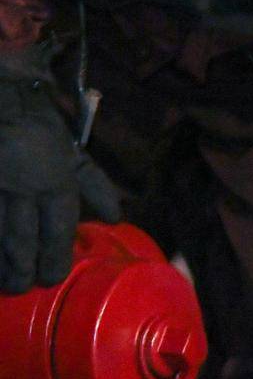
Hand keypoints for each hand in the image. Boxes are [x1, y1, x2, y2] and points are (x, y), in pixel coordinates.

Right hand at [0, 49, 120, 294]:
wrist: (2, 90)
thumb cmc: (38, 122)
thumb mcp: (71, 150)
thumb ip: (93, 185)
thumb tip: (115, 218)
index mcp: (52, 176)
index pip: (57, 226)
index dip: (55, 256)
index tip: (52, 277)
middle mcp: (21, 184)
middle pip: (20, 237)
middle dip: (22, 268)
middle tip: (23, 288)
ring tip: (2, 283)